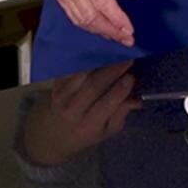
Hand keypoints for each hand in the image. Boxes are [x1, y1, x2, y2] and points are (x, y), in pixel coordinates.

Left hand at [22, 61, 139, 165]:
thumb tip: (138, 98)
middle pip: (93, 87)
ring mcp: (61, 96)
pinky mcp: (55, 85)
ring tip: (114, 53)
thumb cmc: (84, 134)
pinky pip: (70, 70)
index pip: (105, 106)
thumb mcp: (105, 132)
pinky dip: (84, 60)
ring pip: (81, 75)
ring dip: (99, 62)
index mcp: (88, 126)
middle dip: (112, 71)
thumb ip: (120, 114)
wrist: (49, 135)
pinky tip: (97, 52)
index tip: (131, 77)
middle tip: (128, 59)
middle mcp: (72, 111)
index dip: (119, 91)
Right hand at [44, 0, 140, 47]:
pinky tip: (100, 27)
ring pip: (80, 20)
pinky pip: (72, 15)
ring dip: (100, 31)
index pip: (103, 3)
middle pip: (91, 17)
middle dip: (111, 31)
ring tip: (116, 35)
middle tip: (127, 38)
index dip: (117, 20)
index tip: (130, 30)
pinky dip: (87, 24)